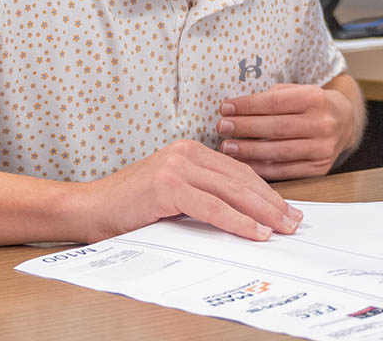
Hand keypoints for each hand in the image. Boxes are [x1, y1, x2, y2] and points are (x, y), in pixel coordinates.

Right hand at [74, 139, 302, 242]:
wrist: (87, 209)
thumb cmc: (128, 208)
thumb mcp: (172, 194)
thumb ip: (201, 195)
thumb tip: (242, 215)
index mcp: (189, 151)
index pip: (238, 171)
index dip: (266, 191)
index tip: (286, 209)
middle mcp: (186, 153)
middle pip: (241, 179)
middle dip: (272, 202)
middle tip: (294, 221)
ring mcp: (177, 167)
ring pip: (232, 191)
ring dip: (262, 212)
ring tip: (282, 228)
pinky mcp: (169, 186)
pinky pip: (213, 207)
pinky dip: (238, 221)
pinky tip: (255, 233)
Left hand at [218, 80, 360, 179]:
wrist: (345, 121)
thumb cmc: (313, 104)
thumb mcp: (297, 90)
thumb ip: (272, 97)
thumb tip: (236, 108)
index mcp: (315, 98)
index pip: (274, 102)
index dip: (247, 106)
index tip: (225, 107)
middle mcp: (322, 123)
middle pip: (275, 127)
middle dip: (244, 127)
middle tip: (222, 127)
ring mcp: (322, 148)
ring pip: (279, 151)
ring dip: (249, 150)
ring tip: (228, 147)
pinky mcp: (320, 168)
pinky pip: (286, 171)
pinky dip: (262, 168)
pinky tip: (244, 164)